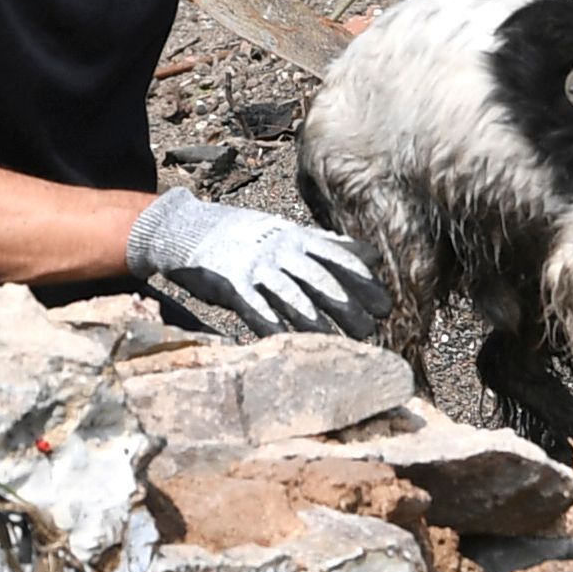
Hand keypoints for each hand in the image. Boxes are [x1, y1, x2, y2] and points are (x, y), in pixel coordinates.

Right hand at [128, 188, 390, 336]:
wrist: (188, 228)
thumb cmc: (245, 234)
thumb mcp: (287, 231)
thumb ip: (327, 244)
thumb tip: (370, 255)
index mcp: (295, 236)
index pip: (336, 258)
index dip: (362, 282)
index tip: (385, 303)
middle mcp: (279, 249)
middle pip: (319, 279)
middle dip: (347, 304)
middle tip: (371, 327)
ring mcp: (255, 266)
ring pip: (292, 295)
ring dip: (318, 320)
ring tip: (340, 342)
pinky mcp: (231, 284)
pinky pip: (256, 308)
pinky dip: (273, 326)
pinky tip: (290, 343)